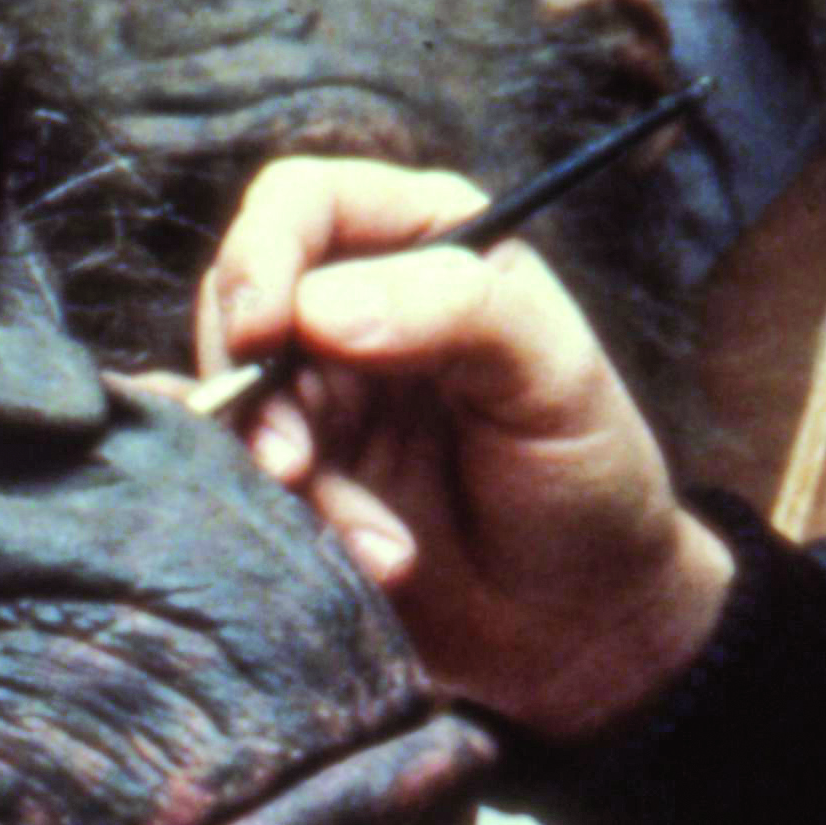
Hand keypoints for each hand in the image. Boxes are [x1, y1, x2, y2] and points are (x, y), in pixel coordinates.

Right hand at [197, 152, 735, 743]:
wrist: (583, 620)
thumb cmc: (590, 472)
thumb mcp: (555, 376)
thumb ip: (457, 311)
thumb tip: (318, 309)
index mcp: (424, 242)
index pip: (303, 204)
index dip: (262, 253)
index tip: (263, 332)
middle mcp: (356, 305)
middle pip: (239, 304)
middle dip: (259, 389)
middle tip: (295, 465)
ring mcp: (321, 395)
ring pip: (235, 404)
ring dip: (288, 477)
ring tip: (380, 545)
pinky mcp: (300, 478)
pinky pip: (243, 481)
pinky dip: (295, 524)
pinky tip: (373, 562)